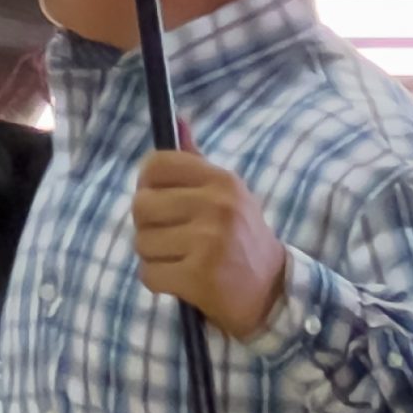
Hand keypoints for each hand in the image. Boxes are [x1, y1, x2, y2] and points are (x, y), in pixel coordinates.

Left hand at [128, 129, 288, 337]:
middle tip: (171, 237)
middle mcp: (217, 207)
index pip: (157, 166)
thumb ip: (196, 161)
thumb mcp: (227, 195)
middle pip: (141, 206)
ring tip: (181, 260)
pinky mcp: (200, 277)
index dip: (147, 184)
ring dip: (154, 257)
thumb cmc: (241, 239)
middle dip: (149, 226)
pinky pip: (149, 274)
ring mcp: (209, 242)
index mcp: (222, 181)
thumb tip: (179, 120)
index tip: (160, 200)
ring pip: (142, 243)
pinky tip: (182, 280)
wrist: (271, 293)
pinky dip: (160, 282)